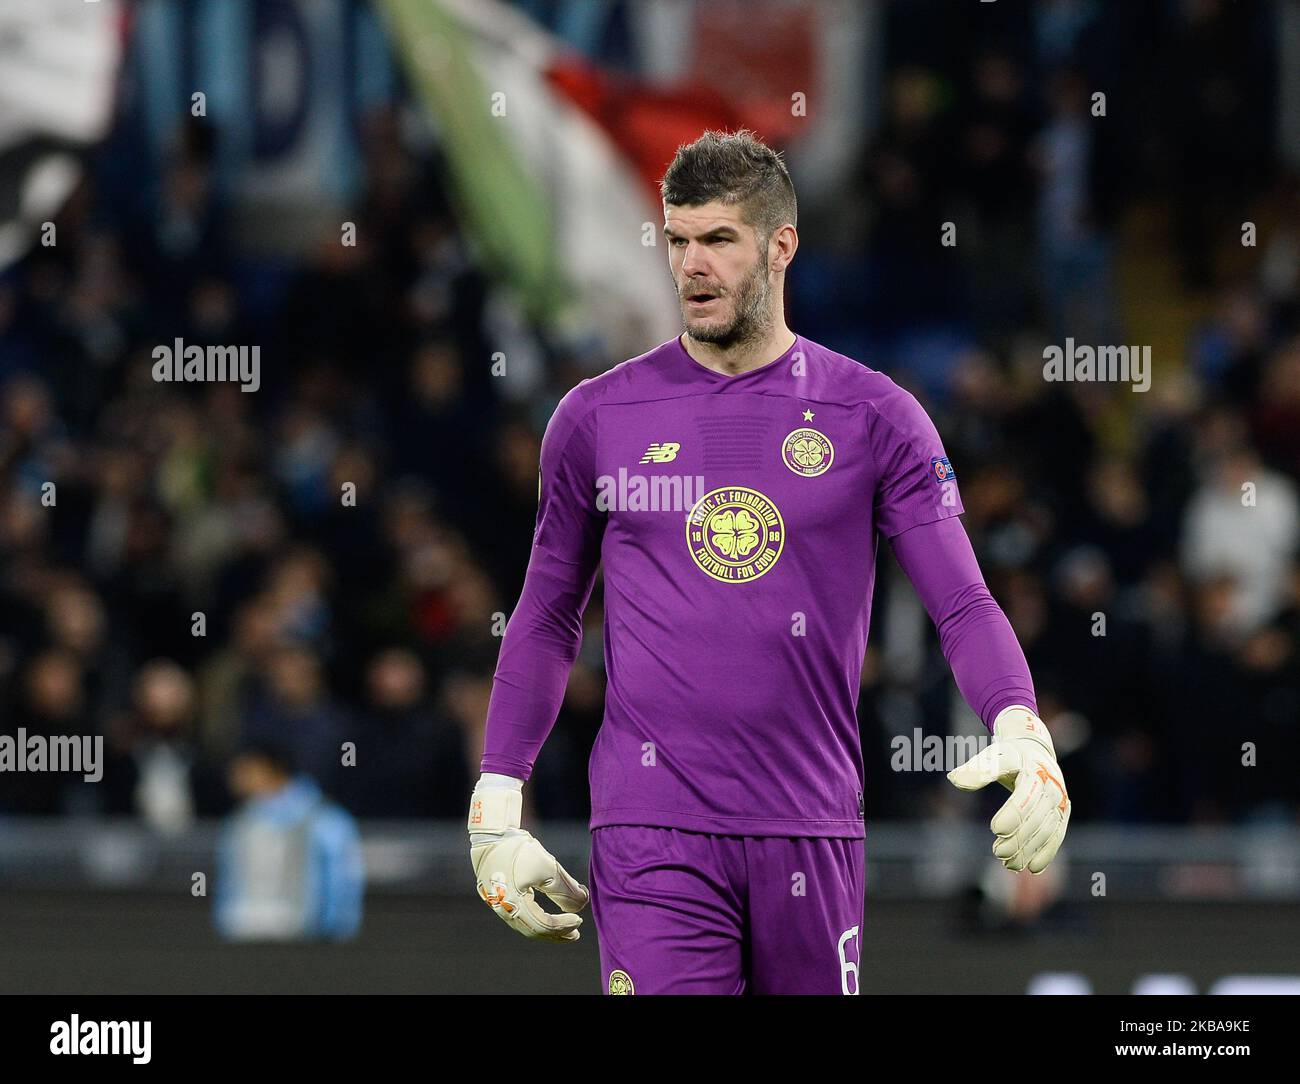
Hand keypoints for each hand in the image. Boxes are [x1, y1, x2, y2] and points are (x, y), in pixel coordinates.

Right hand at [468, 779, 588, 941]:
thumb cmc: (520, 850)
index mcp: (513, 906)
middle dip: (556, 933)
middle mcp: (502, 909)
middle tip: (575, 933)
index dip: (563, 925)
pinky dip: (536, 917)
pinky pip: (519, 914)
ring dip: (547, 927)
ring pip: (526, 924)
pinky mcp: (497, 895)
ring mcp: (497, 903)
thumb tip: (582, 905)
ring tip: (565, 928)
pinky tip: (546, 913)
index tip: (580, 918)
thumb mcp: (548, 868)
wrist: (493, 833)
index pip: (543, 925)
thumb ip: (566, 890)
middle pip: (533, 930)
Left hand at [947, 707, 1070, 873]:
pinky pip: (1056, 835)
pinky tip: (1032, 868)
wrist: (1035, 751)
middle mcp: (1051, 786)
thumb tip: (955, 780)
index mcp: (1033, 770)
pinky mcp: (1062, 813)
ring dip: (1029, 849)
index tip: (995, 830)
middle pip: (1036, 817)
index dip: (1012, 814)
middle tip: (998, 852)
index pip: (1025, 795)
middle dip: (1018, 838)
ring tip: (1009, 864)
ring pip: (1046, 829)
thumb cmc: (1008, 756)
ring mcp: (1059, 801)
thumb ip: (976, 770)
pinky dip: (1046, 853)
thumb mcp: (993, 757)